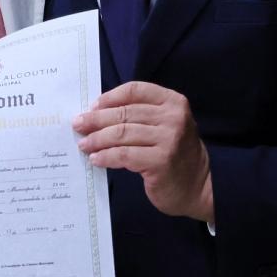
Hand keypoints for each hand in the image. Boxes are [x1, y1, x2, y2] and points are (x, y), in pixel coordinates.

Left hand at [73, 81, 213, 223]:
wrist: (199, 186)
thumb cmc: (175, 154)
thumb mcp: (166, 126)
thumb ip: (141, 116)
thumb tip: (97, 113)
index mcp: (173, 102)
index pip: (135, 90)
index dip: (110, 97)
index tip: (92, 106)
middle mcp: (173, 117)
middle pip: (124, 112)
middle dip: (96, 119)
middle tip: (77, 125)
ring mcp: (169, 139)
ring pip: (121, 133)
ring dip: (97, 139)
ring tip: (83, 144)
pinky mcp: (161, 161)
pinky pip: (124, 155)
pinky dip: (106, 156)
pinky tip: (96, 159)